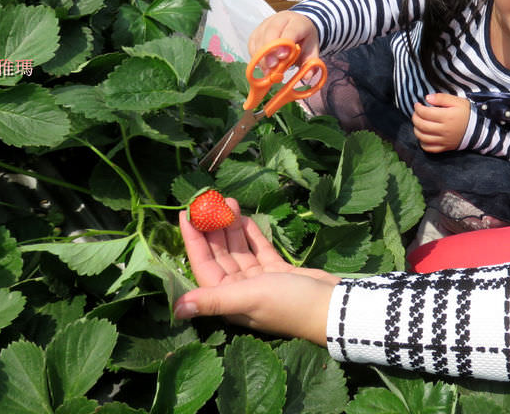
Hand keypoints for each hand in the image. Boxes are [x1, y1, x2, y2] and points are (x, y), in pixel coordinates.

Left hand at [174, 200, 339, 344]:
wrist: (334, 307)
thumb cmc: (290, 304)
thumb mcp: (250, 298)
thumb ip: (214, 301)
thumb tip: (176, 310)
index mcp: (228, 299)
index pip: (203, 264)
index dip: (193, 239)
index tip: (187, 213)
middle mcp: (240, 290)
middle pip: (219, 254)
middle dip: (212, 227)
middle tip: (209, 200)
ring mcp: (260, 280)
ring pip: (238, 249)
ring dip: (231, 226)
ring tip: (228, 201)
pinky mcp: (278, 272)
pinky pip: (258, 249)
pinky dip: (250, 234)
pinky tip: (243, 216)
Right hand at [248, 11, 319, 69]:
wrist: (296, 26)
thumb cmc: (303, 39)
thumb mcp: (312, 50)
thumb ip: (311, 63)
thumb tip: (306, 76)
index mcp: (297, 22)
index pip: (290, 30)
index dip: (285, 43)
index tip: (282, 57)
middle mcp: (280, 19)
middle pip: (271, 31)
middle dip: (270, 50)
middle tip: (272, 66)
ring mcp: (265, 24)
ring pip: (259, 38)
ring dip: (261, 56)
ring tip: (268, 71)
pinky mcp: (256, 32)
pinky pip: (252, 44)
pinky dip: (255, 57)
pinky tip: (263, 66)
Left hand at [412, 93, 470, 152]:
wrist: (478, 128)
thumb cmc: (467, 113)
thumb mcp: (457, 101)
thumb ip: (441, 98)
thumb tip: (427, 98)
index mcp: (447, 117)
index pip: (425, 113)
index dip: (418, 108)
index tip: (417, 105)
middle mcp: (444, 130)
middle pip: (422, 125)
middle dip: (415, 118)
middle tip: (416, 113)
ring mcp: (444, 140)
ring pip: (423, 137)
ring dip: (416, 130)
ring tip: (418, 123)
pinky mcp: (445, 147)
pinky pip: (429, 148)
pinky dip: (422, 143)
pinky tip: (423, 136)